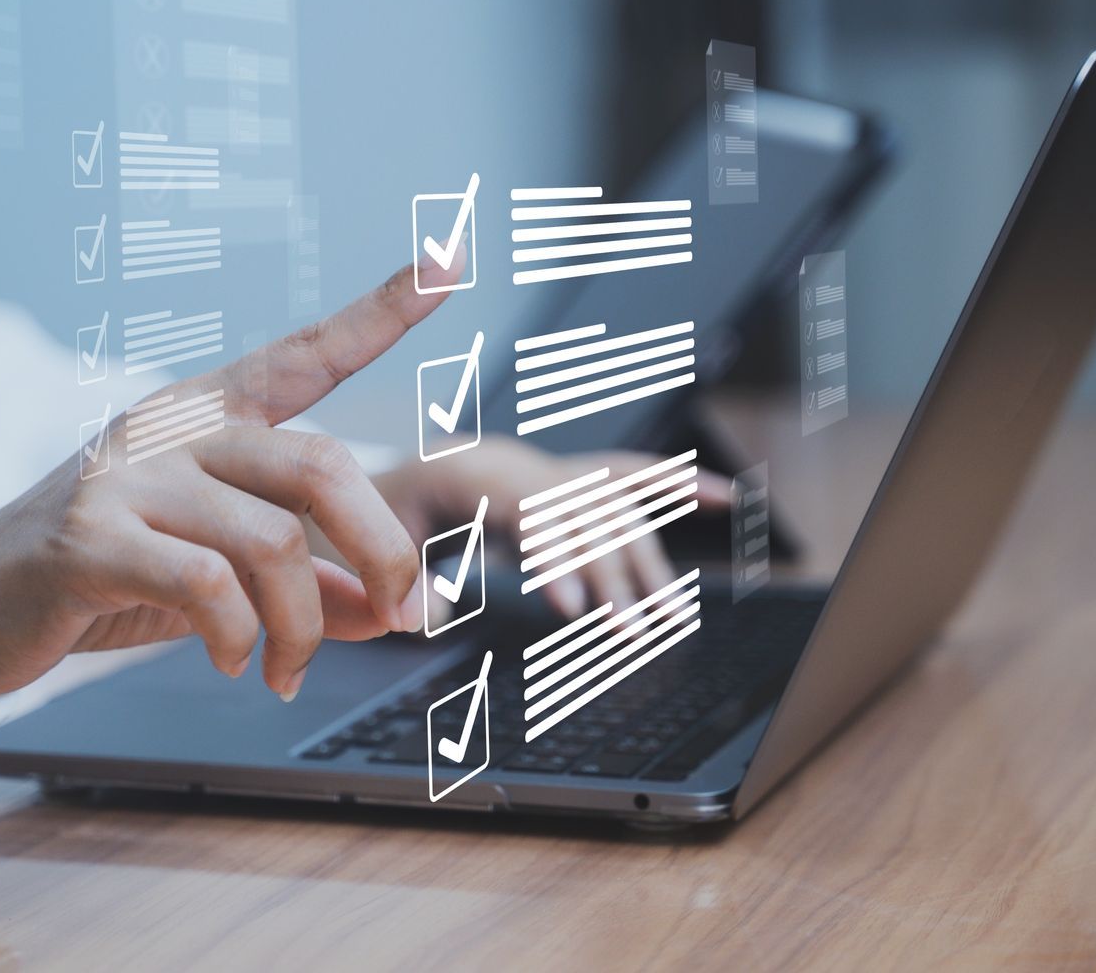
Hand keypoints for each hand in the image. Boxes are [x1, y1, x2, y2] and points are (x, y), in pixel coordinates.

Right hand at [0, 254, 464, 701]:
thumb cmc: (95, 579)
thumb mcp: (215, 577)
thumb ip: (304, 584)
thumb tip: (393, 610)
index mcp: (205, 419)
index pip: (304, 354)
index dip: (378, 312)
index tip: (446, 260)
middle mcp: (172, 429)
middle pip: (320, 464)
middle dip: (382, 549)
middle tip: (405, 615)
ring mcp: (128, 475)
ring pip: (272, 539)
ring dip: (302, 624)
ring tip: (284, 672)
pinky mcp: (90, 534)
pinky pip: (206, 585)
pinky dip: (240, 637)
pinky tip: (232, 664)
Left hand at [373, 436, 731, 619]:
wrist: (384, 469)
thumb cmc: (376, 509)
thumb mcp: (367, 538)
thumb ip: (394, 576)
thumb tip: (422, 614)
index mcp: (466, 468)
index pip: (527, 507)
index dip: (557, 554)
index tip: (575, 609)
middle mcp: (519, 461)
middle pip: (582, 512)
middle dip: (611, 573)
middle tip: (631, 633)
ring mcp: (547, 469)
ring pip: (611, 509)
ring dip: (646, 563)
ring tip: (669, 620)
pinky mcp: (566, 483)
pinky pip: (630, 479)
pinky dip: (679, 486)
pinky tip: (728, 497)